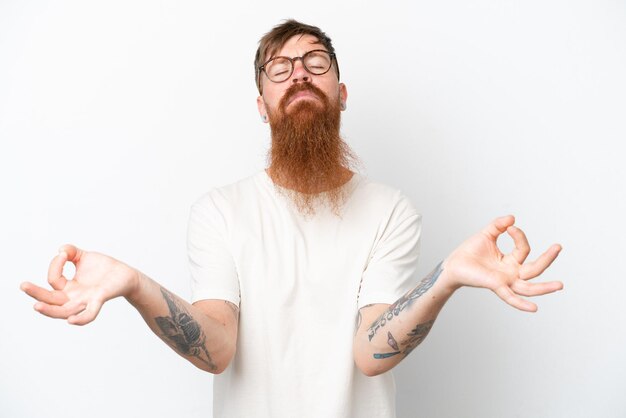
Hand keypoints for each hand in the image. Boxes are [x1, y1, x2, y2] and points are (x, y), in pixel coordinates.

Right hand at [21, 245, 137, 324]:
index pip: (53, 280)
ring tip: (37, 306)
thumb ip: (71, 251)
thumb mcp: (84, 256)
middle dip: (36, 294)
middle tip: (23, 285)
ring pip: (64, 311)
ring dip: (50, 311)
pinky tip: (71, 320)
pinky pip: (89, 314)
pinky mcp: (99, 300)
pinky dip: (81, 318)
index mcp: (68, 288)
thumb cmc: (104, 268)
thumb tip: (60, 250)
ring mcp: (86, 301)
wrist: (125, 274)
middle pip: (51, 300)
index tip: (63, 253)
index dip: (55, 265)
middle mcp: (74, 297)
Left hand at [442, 215, 562, 311]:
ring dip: (544, 288)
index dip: (519, 236)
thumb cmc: (469, 252)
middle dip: (547, 259)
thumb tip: (512, 218)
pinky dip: (521, 303)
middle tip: (558, 246)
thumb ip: (499, 225)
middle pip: (535, 269)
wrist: (453, 264)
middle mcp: (511, 273)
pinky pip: (510, 297)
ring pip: (529, 287)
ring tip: (560, 285)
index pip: (524, 249)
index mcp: (511, 261)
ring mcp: (505, 281)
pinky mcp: (495, 286)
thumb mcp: (487, 234)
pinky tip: (533, 308)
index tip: (510, 227)